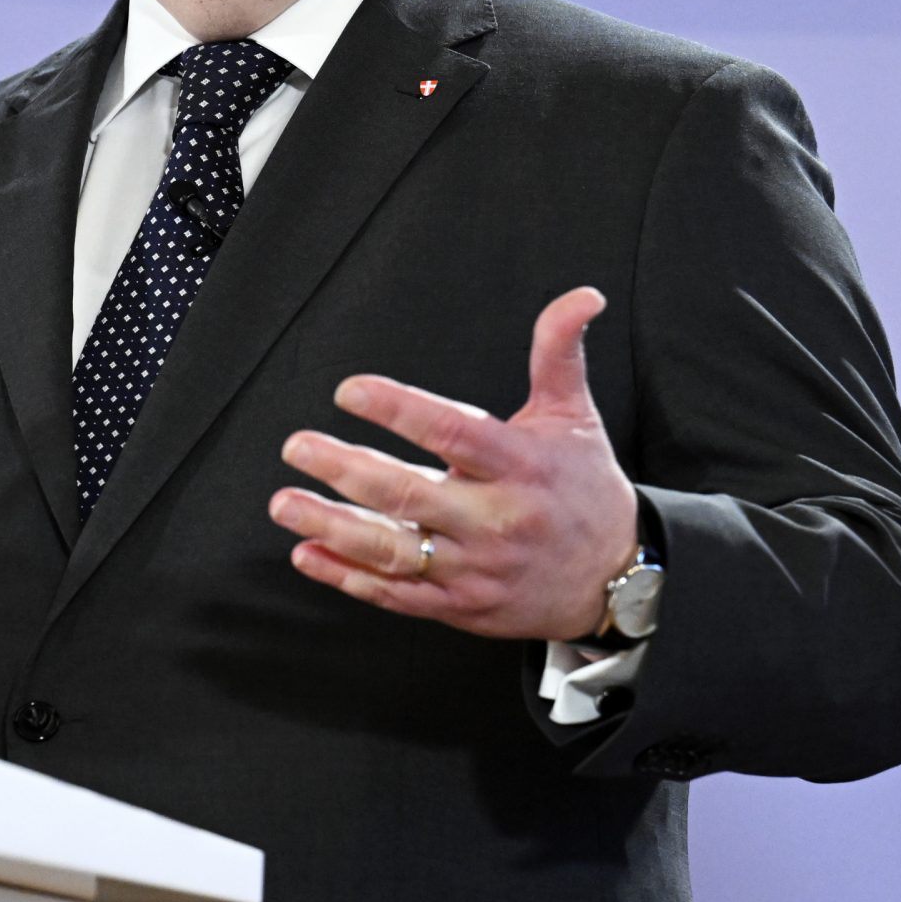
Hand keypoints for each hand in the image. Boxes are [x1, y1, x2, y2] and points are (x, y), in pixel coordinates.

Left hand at [267, 287, 637, 640]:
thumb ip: (558, 353)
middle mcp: (496, 518)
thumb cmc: (584, 488)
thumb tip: (581, 296)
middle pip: (409, 494)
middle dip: (346, 470)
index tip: (349, 391)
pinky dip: (347, 577)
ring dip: (331, 527)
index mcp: (520, 465)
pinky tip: (306, 554)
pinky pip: (397, 594)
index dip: (399, 410)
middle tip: (297, 446)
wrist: (616, 578)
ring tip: (283, 502)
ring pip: (394, 550)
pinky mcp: (462, 605)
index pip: (453, 432)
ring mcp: (476, 567)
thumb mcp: (574, 417)